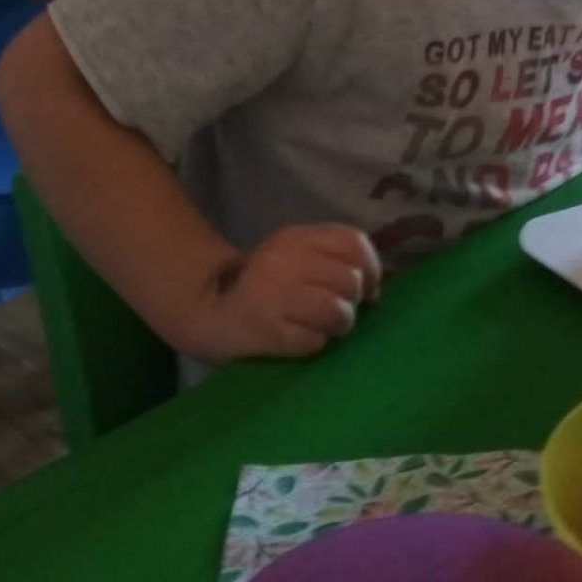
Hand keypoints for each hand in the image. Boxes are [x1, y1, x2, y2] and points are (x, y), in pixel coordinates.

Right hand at [196, 224, 382, 362]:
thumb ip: (331, 261)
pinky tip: (299, 340)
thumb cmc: (264, 287)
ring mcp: (274, 293)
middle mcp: (285, 259)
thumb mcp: (294, 258)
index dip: (371, 269)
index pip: (354, 242)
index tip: (366, 290)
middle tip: (336, 312)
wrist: (207, 310)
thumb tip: (374, 289)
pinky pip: (314, 340)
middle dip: (352, 303)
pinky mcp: (266, 328)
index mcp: (296, 237)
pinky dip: (314, 344)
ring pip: (338, 311)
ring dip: (337, 326)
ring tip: (322, 329)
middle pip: (350, 280)